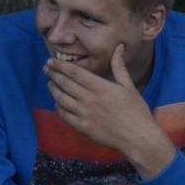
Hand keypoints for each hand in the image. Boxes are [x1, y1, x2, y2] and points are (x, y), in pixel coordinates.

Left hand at [45, 44, 174, 176]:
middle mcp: (89, 99)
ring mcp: (84, 114)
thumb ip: (119, 67)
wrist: (138, 137)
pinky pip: (64, 115)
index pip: (74, 72)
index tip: (51, 61)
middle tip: (46, 69)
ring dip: (53, 89)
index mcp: (100, 87)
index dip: (60, 66)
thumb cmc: (136, 111)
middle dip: (53, 74)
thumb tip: (119, 47)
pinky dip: (59, 107)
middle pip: (65, 83)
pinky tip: (58, 103)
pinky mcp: (82, 127)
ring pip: (61, 98)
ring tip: (50, 84)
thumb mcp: (129, 87)